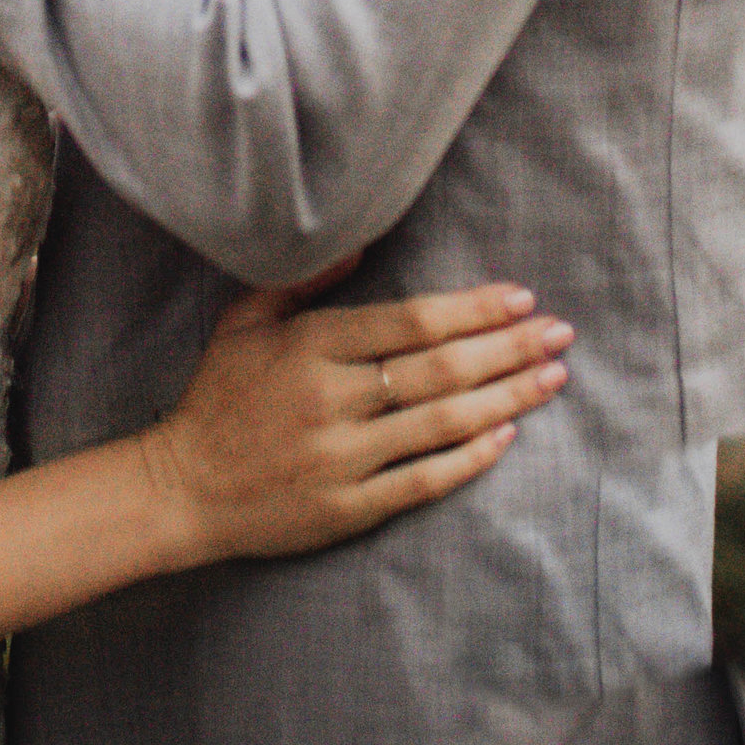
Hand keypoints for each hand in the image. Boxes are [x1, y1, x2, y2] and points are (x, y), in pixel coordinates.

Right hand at [140, 275, 571, 566]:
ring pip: (443, 422)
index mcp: (309, 346)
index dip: (473, 308)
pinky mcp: (349, 507)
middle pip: (440, 369)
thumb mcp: (245, 320)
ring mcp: (343, 458)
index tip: (521, 297)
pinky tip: (508, 436)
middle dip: (509, 348)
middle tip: (560, 333)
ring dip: (507, 398)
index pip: (411, 321)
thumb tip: (365, 237)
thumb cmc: (219, 394)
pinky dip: (471, 458)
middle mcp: (332, 399)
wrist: (184, 488)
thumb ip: (305, 280)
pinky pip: (424, 480)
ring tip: (552, 378)